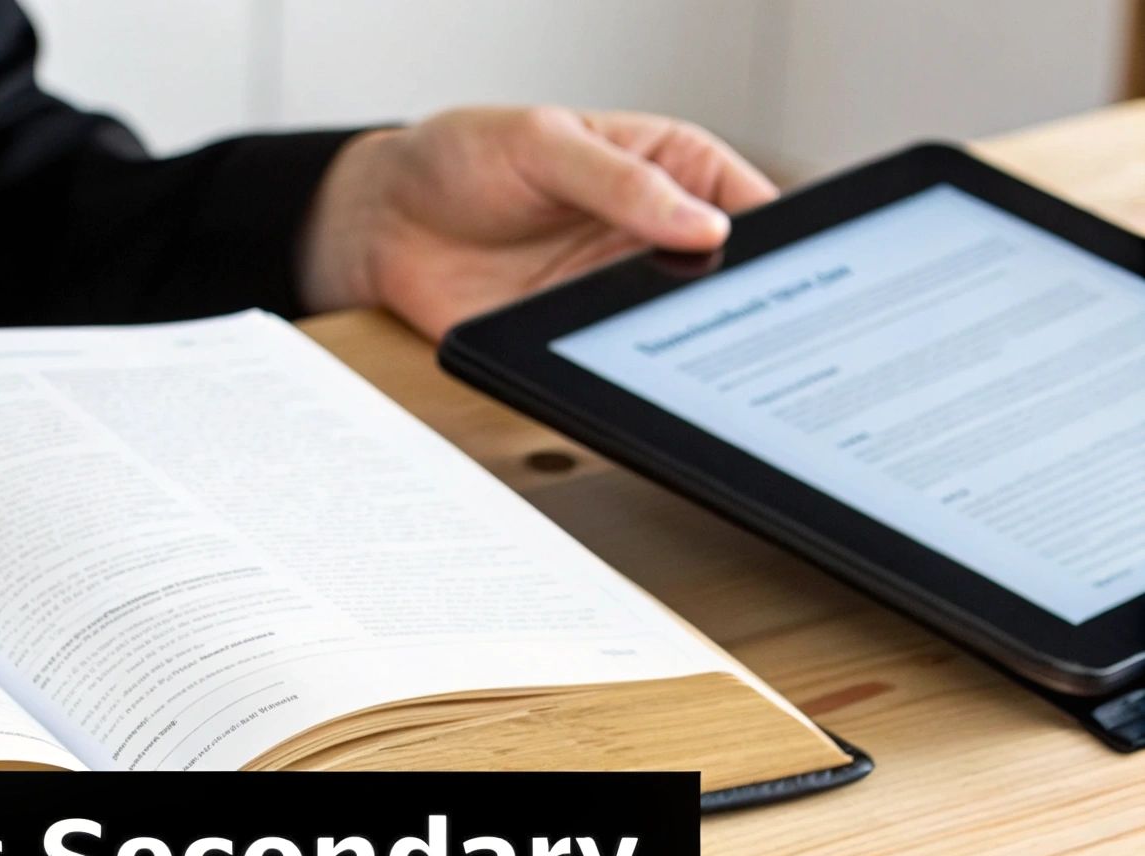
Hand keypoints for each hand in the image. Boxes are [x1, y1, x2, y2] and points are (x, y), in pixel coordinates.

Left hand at [297, 107, 777, 338]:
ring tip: (702, 368)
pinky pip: (622, 369)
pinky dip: (634, 385)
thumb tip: (705, 224)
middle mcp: (651, 234)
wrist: (379, 222)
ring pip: (682, 333)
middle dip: (744, 307)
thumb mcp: (542, 145)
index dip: (779, 241)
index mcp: (667, 168)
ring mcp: (616, 292)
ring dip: (690, 352)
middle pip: (727, 279)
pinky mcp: (578, 340)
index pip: (747, 206)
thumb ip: (621, 182)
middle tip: (758, 335)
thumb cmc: (459, 158)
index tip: (796, 272)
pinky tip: (638, 390)